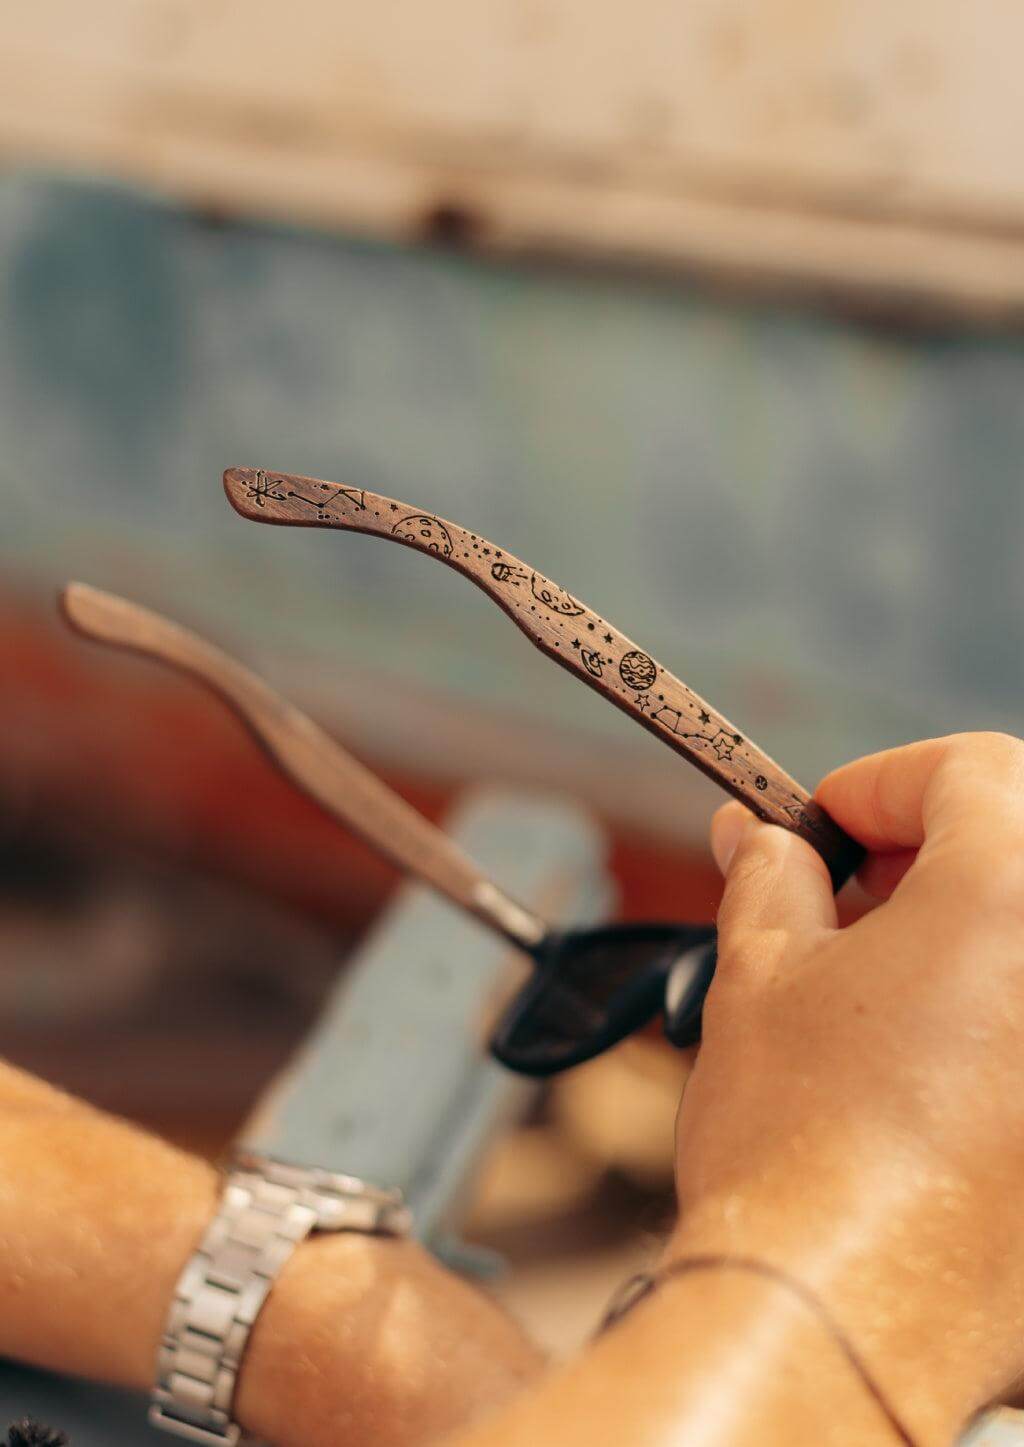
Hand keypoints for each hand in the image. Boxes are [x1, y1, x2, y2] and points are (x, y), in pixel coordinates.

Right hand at [670, 733, 1023, 1441]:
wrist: (840, 1318)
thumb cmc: (797, 1144)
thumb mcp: (760, 976)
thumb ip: (772, 881)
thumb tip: (765, 842)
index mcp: (1013, 890)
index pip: (967, 770)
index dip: (879, 785)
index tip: (821, 827)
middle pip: (1019, 845)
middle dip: (925, 854)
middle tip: (846, 901)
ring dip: (962, 935)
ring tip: (874, 988)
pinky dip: (993, 1015)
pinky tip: (925, 1062)